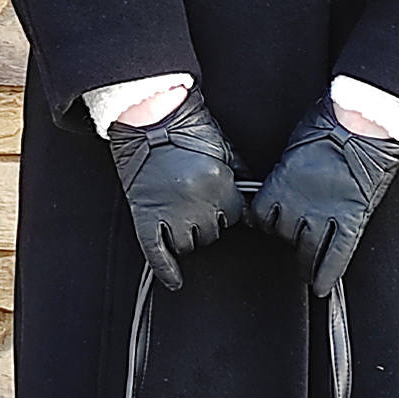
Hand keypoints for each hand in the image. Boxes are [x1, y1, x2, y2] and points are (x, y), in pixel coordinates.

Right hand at [105, 85, 244, 290]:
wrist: (150, 118)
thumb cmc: (187, 129)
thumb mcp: (225, 149)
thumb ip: (240, 177)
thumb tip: (252, 205)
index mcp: (219, 184)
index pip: (236, 216)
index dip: (230, 208)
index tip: (223, 201)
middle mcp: (196, 202)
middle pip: (213, 231)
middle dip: (209, 218)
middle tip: (197, 197)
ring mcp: (169, 211)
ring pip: (189, 243)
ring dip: (188, 233)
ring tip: (180, 208)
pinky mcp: (145, 215)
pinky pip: (156, 252)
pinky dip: (165, 269)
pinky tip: (174, 279)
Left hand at [247, 92, 398, 296]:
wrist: (363, 123)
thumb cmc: (330, 123)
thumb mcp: (294, 146)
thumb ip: (286, 171)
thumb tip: (284, 180)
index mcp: (280, 184)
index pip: (261, 215)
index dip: (263, 220)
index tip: (266, 222)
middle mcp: (298, 204)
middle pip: (281, 233)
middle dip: (284, 237)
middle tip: (289, 241)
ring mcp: (325, 215)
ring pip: (306, 249)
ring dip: (304, 261)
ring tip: (305, 270)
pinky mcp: (351, 220)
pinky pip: (337, 254)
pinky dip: (329, 272)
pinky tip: (322, 285)